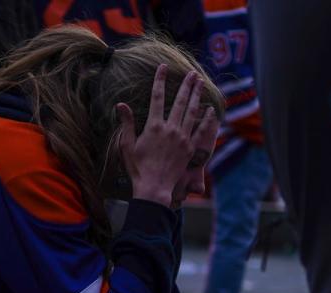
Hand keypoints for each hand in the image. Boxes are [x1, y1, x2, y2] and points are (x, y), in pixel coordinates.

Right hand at [117, 65, 216, 207]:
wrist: (153, 187)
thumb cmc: (137, 168)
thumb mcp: (127, 145)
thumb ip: (127, 123)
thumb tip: (120, 105)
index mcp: (153, 126)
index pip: (156, 97)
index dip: (160, 80)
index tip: (163, 67)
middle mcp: (170, 128)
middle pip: (180, 101)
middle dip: (186, 85)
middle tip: (192, 73)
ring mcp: (182, 138)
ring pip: (192, 111)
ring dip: (197, 96)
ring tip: (201, 83)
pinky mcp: (190, 148)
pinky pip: (201, 130)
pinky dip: (207, 119)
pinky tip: (210, 109)